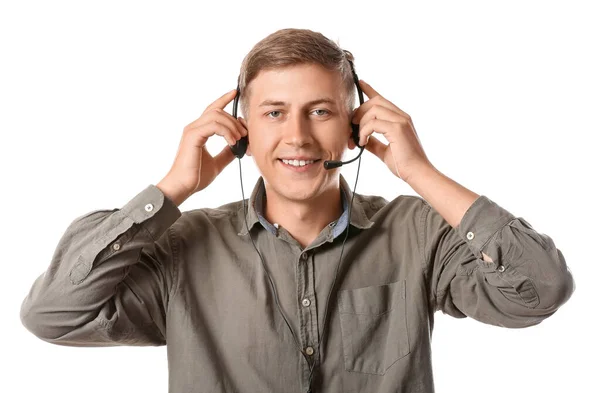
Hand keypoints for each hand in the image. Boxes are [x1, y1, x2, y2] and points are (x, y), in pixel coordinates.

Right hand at [157, 89, 247, 204]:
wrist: (183, 187)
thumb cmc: (196, 177)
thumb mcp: (217, 162)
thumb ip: (227, 152)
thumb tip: (239, 146)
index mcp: (199, 131)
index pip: (212, 109)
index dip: (224, 99)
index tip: (236, 93)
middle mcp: (194, 127)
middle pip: (218, 111)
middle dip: (235, 120)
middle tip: (245, 134)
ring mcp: (192, 130)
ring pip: (216, 115)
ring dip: (232, 126)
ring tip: (239, 139)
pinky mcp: (192, 136)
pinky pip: (213, 125)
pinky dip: (226, 132)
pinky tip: (232, 142)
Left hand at [350, 80, 432, 182]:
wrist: (418, 174)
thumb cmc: (404, 164)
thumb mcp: (384, 151)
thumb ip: (374, 142)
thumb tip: (361, 138)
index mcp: (400, 119)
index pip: (382, 99)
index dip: (369, 90)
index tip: (359, 83)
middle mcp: (401, 116)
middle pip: (374, 102)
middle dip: (359, 113)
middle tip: (352, 128)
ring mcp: (401, 120)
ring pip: (373, 109)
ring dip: (360, 124)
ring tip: (359, 139)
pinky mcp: (398, 128)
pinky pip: (373, 123)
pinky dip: (364, 132)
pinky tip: (363, 143)